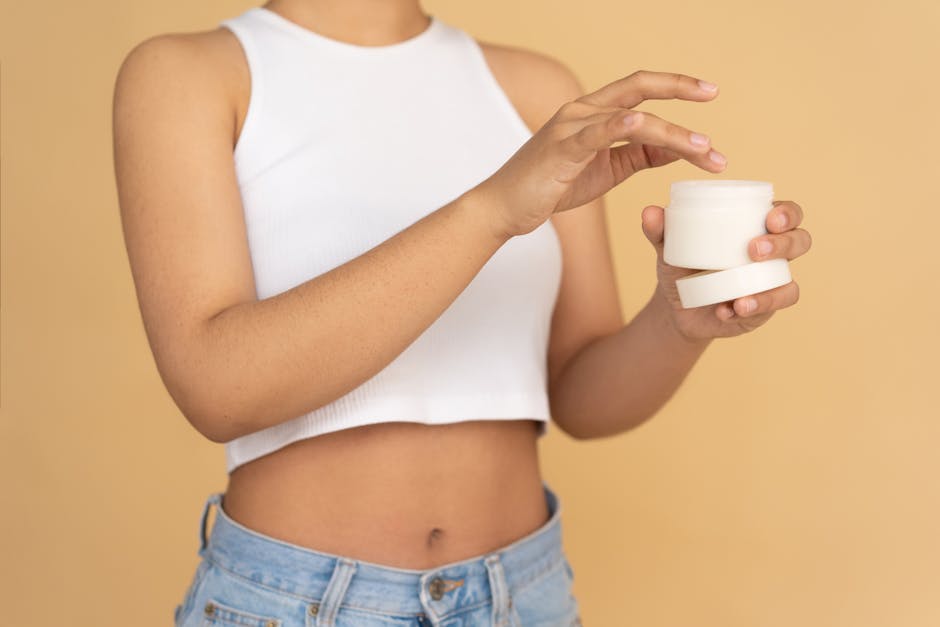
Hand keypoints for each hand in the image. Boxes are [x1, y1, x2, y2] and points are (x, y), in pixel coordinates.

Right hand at [477, 70, 726, 237]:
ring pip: (631, 118)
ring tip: (704, 149)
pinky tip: (644, 125)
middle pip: (638, 86)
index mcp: (592, 113)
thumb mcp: (605, 170)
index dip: (675, 85)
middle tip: (713, 93)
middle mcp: (581, 111)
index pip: (639, 90)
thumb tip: (676, 149)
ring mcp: (570, 127)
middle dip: (679, 87)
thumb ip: (637, 155)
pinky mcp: (561, 149)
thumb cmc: (550, 187)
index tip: (708, 92)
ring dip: (672, 132)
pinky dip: (621, 126)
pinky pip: (597, 133)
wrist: (505, 208)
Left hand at [642, 200, 811, 339]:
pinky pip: (770, 309)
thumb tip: (650, 212)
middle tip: (753, 249)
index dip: (787, 212)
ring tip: (740, 296)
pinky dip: (751, 309)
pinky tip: (728, 310)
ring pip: (790, 282)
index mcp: (756, 227)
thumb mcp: (669, 248)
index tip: (770, 217)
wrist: (677, 306)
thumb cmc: (682, 266)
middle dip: (783, 244)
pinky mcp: (765, 308)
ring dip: (770, 290)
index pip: (786, 212)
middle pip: (800, 241)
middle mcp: (773, 253)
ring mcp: (771, 282)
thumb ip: (659, 230)